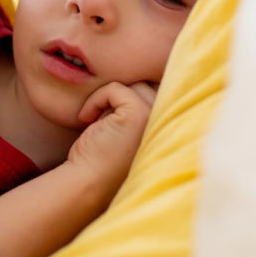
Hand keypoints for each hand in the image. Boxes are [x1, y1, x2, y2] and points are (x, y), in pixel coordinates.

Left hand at [68, 81, 156, 201]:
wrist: (88, 182)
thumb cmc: (101, 156)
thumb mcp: (124, 126)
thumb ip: (136, 105)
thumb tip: (132, 74)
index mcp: (169, 126)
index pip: (157, 89)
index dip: (130, 94)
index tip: (108, 114)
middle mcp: (167, 121)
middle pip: (145, 85)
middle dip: (120, 96)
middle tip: (100, 119)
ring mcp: (154, 117)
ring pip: (132, 84)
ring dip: (107, 98)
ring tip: (94, 120)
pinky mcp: (137, 114)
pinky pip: (115, 89)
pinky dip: (96, 100)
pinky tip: (86, 119)